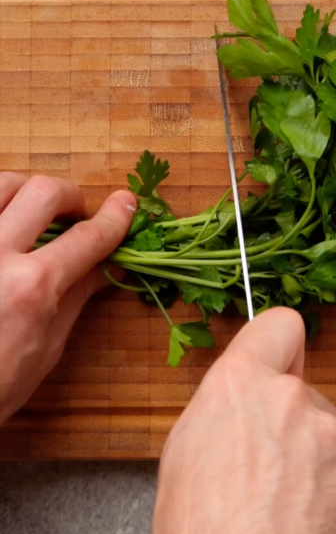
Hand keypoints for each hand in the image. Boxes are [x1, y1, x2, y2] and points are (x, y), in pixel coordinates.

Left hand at [0, 173, 134, 422]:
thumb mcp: (45, 349)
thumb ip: (75, 298)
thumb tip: (105, 267)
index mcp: (32, 287)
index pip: (88, 237)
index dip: (115, 218)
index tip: (125, 204)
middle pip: (44, 192)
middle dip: (70, 197)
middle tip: (75, 215)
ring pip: (2, 184)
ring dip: (25, 192)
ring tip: (32, 215)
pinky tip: (4, 228)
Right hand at [153, 307, 335, 533]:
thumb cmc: (199, 533)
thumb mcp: (183, 454)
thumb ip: (224, 414)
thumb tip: (240, 415)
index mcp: (241, 383)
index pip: (280, 324)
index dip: (277, 345)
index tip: (273, 365)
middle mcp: (291, 398)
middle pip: (298, 391)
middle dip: (285, 421)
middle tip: (257, 469)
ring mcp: (330, 437)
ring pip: (321, 437)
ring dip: (306, 462)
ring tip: (274, 511)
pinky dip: (325, 497)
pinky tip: (298, 530)